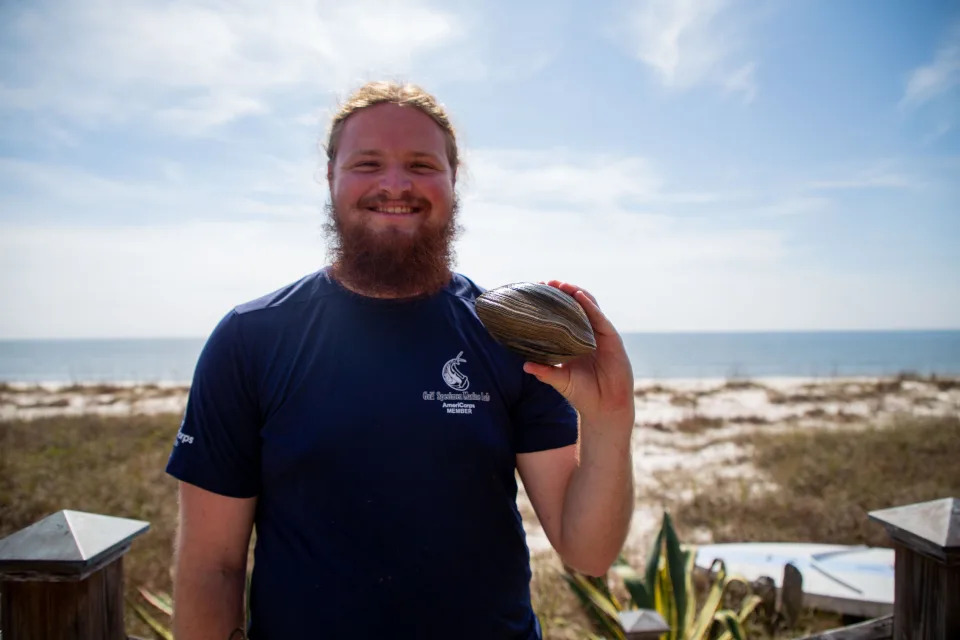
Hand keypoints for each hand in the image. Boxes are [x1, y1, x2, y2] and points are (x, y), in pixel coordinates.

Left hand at [523, 280, 634, 434]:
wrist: (604, 408)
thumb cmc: (582, 394)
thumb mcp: (559, 380)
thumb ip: (544, 371)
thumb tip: (524, 365)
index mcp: (574, 342)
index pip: (564, 316)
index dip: (553, 303)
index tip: (538, 292)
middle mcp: (588, 335)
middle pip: (576, 307)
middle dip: (564, 292)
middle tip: (548, 283)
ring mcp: (601, 336)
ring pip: (589, 307)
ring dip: (576, 293)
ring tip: (562, 285)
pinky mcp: (613, 339)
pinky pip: (600, 319)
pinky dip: (590, 306)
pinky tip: (580, 297)